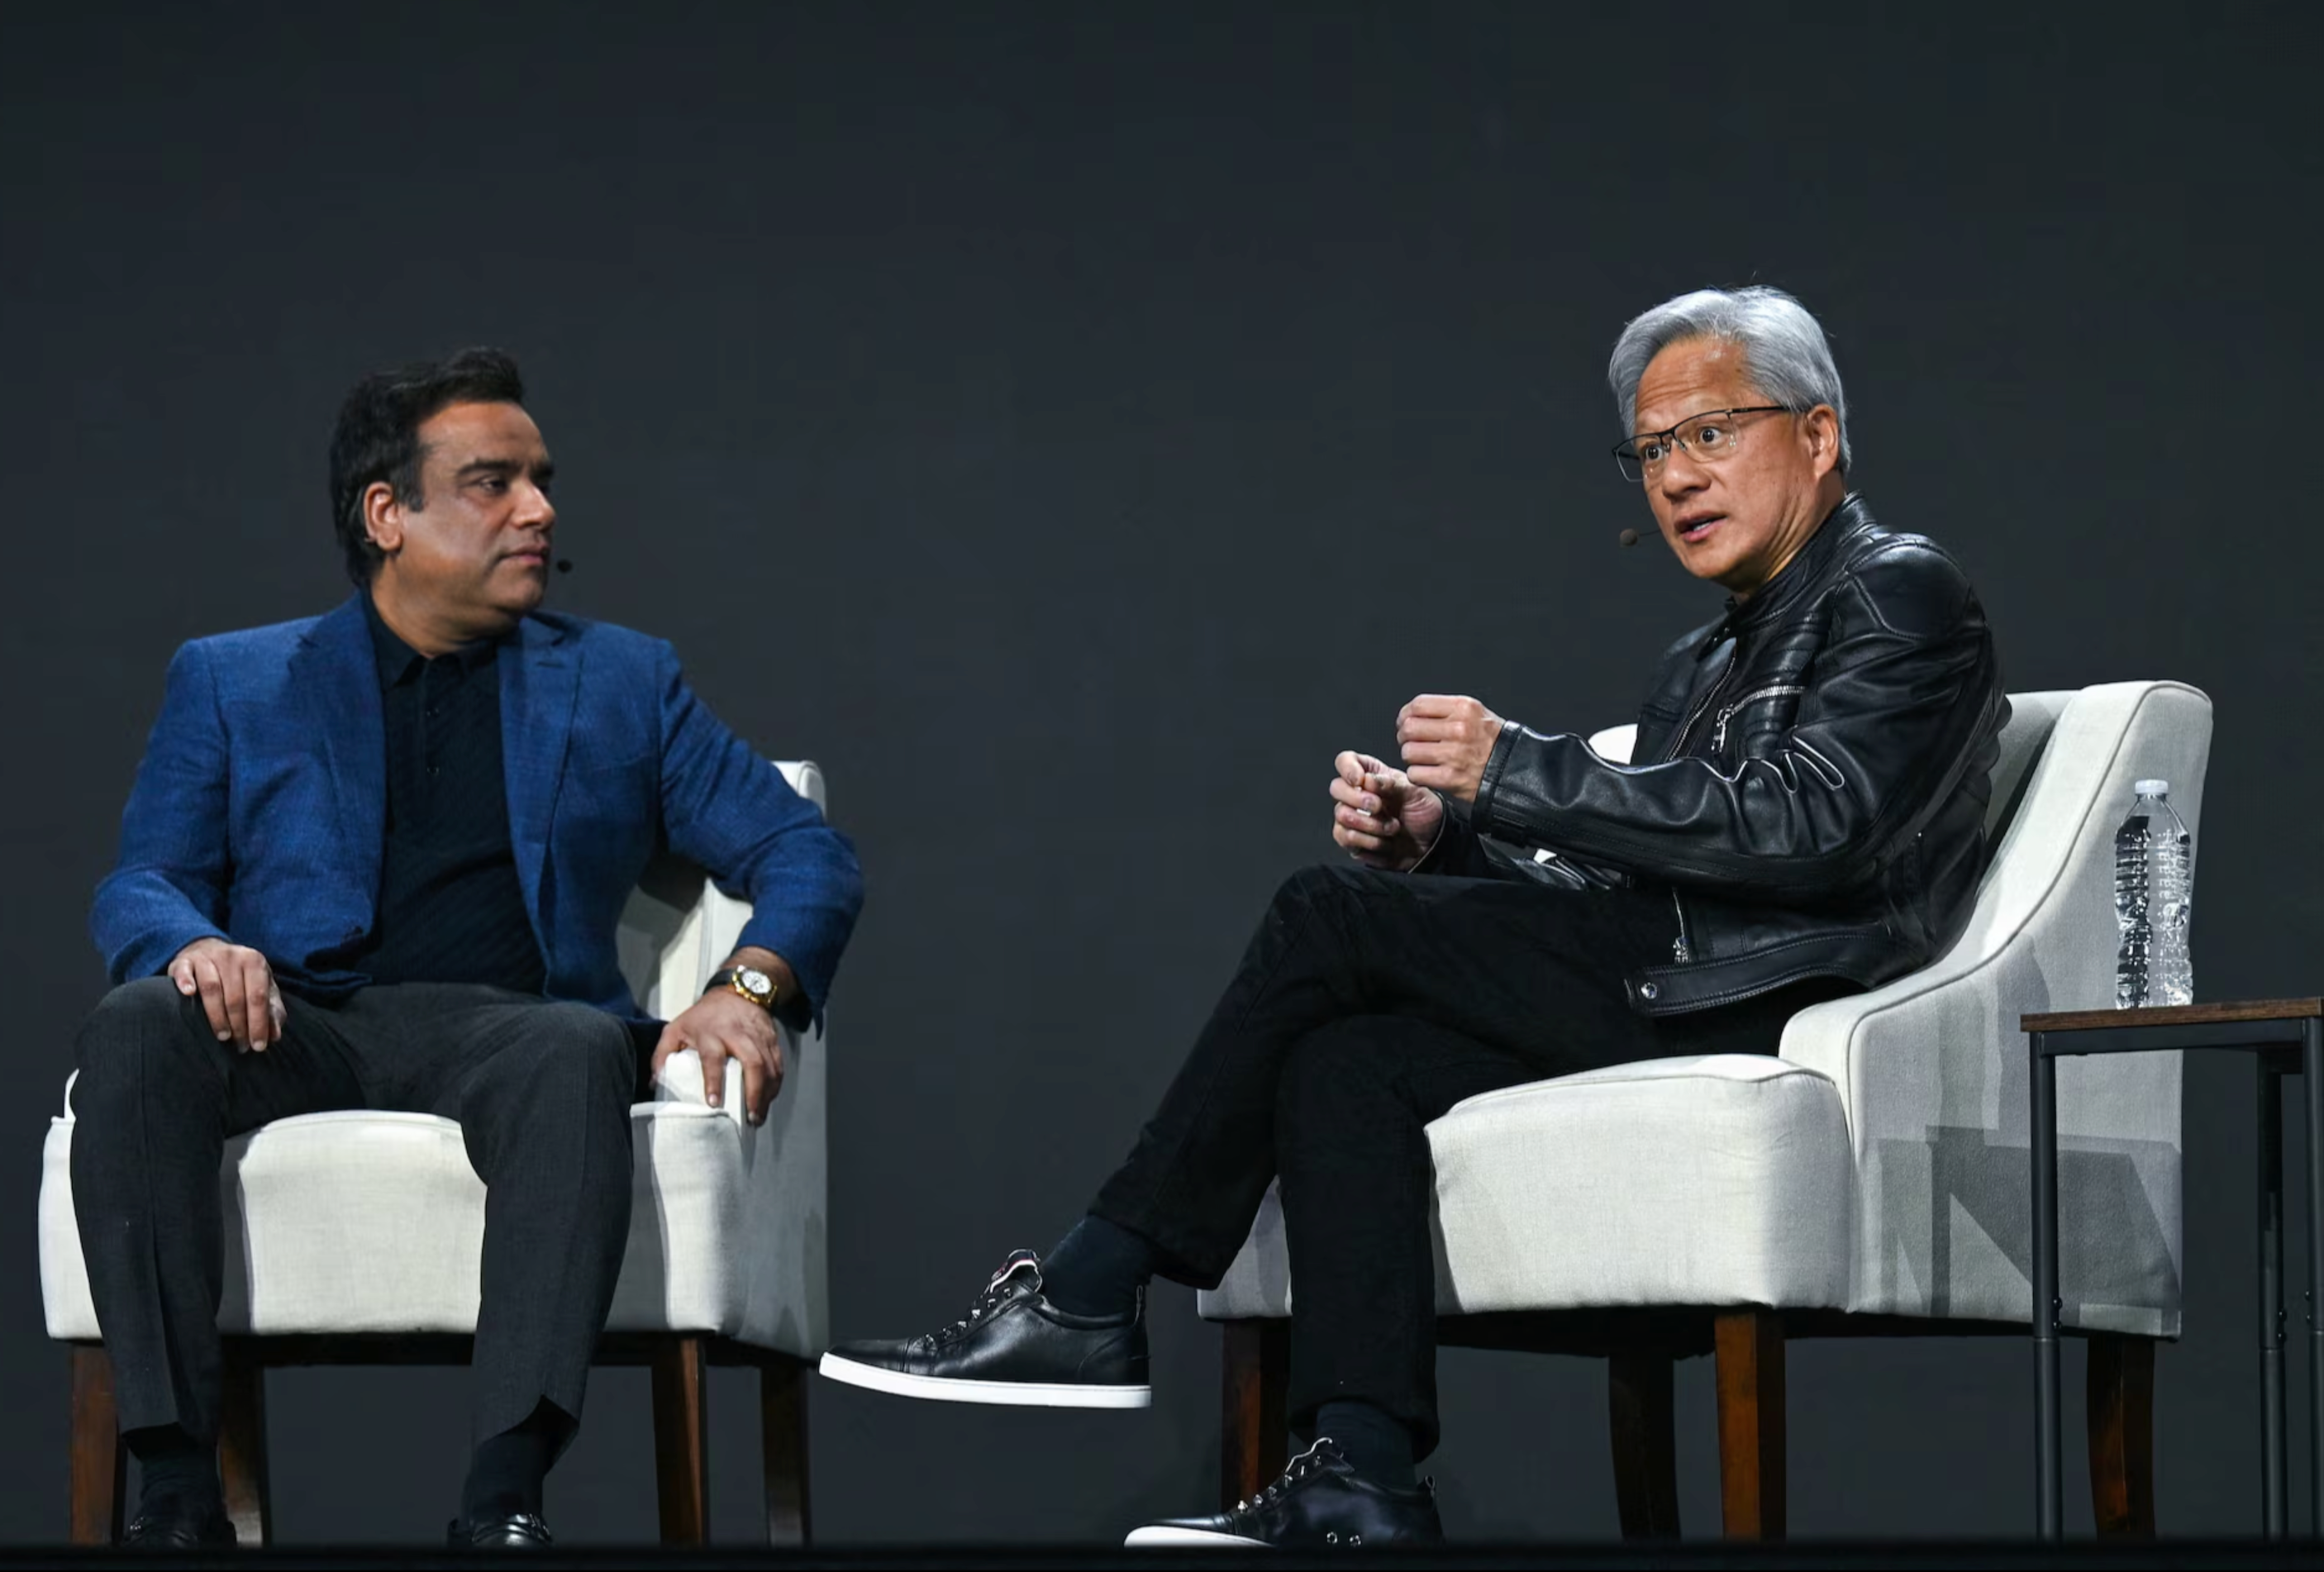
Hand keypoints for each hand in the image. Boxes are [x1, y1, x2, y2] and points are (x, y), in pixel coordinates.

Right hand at [168, 937, 284, 1051]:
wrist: (209, 949)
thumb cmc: (239, 976)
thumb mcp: (260, 987)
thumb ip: (271, 1010)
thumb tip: (275, 1035)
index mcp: (254, 961)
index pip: (258, 996)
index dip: (259, 1023)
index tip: (258, 1046)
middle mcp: (232, 956)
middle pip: (236, 996)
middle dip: (239, 1025)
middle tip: (240, 1045)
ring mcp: (207, 957)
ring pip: (211, 987)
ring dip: (217, 1015)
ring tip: (223, 1036)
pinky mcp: (184, 961)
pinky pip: (184, 972)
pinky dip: (186, 982)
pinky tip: (189, 995)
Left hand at [653, 989, 784, 1125]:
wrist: (736, 991)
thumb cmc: (703, 1016)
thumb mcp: (676, 1028)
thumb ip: (663, 1054)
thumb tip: (654, 1083)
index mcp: (711, 1032)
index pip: (713, 1058)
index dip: (713, 1081)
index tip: (713, 1103)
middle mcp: (737, 1034)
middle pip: (752, 1063)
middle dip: (753, 1093)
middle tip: (749, 1118)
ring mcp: (758, 1036)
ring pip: (768, 1066)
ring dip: (766, 1094)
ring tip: (758, 1117)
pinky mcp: (771, 1039)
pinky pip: (778, 1065)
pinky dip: (775, 1085)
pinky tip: (768, 1100)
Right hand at [1330, 751, 1445, 870]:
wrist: (1432, 843)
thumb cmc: (1424, 812)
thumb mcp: (1416, 793)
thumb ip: (1392, 784)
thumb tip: (1368, 780)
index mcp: (1371, 775)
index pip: (1346, 761)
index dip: (1347, 768)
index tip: (1360, 780)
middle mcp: (1357, 794)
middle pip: (1336, 788)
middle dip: (1357, 798)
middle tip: (1379, 807)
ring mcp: (1352, 817)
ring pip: (1341, 815)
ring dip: (1368, 824)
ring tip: (1393, 828)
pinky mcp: (1353, 840)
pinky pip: (1345, 838)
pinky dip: (1367, 841)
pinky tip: (1385, 843)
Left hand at [1397, 694, 1504, 802]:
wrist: (1514, 771)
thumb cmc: (1495, 744)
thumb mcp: (1477, 714)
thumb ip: (1448, 710)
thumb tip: (1413, 713)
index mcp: (1464, 708)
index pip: (1418, 704)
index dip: (1405, 714)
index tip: (1405, 721)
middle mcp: (1459, 729)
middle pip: (1410, 728)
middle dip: (1404, 737)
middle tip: (1410, 742)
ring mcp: (1454, 754)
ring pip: (1409, 752)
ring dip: (1410, 757)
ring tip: (1421, 759)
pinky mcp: (1450, 778)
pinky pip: (1415, 773)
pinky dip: (1417, 774)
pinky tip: (1427, 772)